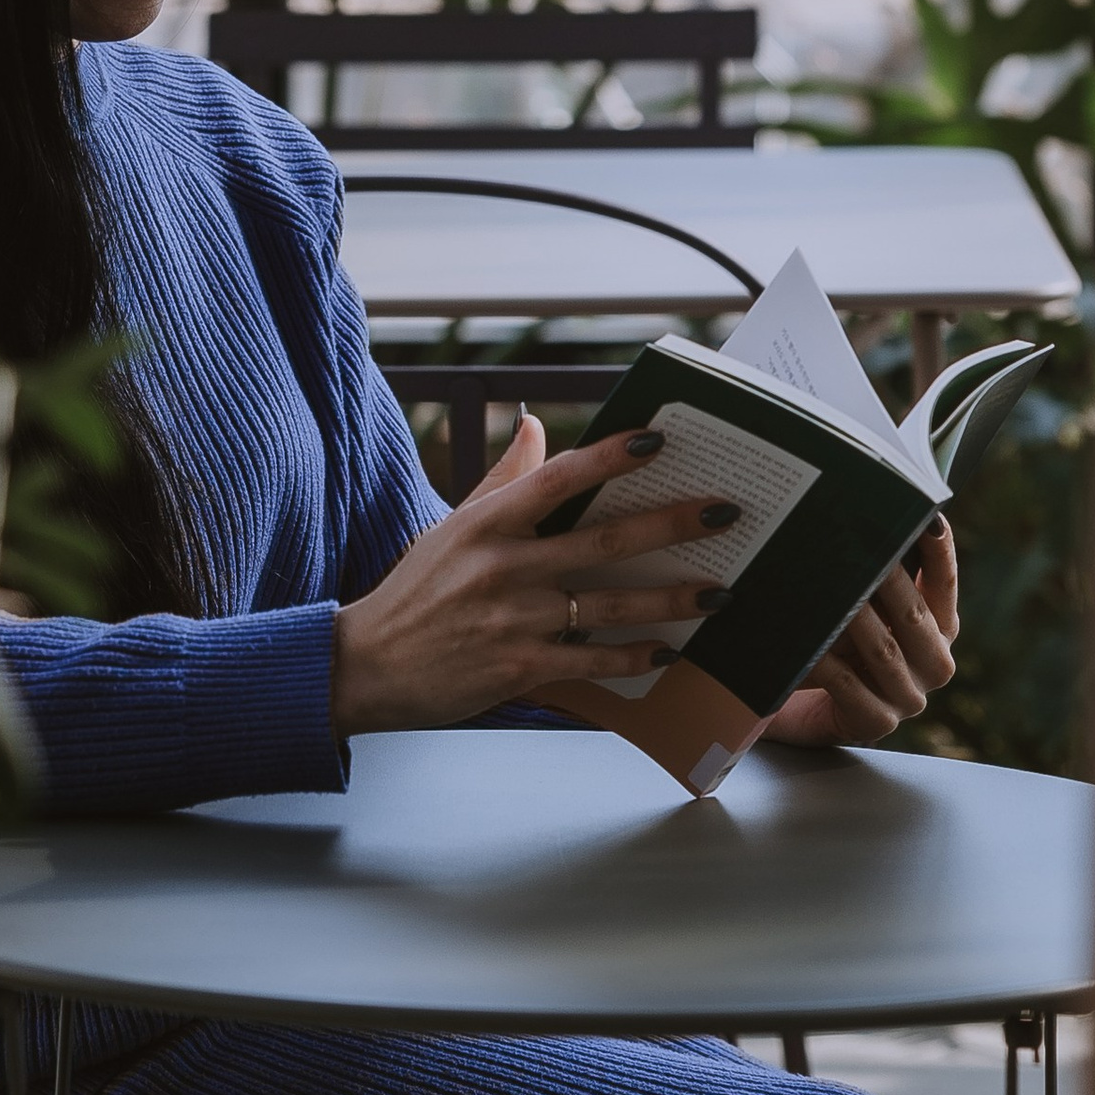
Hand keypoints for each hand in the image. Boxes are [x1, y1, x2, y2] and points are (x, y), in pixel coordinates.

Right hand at [331, 415, 740, 737]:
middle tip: (723, 512)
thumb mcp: (452, 526)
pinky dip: (635, 657)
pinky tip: (669, 652)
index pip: (558, 478)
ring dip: (672, 599)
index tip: (657, 438)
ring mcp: (516, 619)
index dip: (610, 457)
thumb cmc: (416, 590)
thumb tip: (537, 427)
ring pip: (612, 604)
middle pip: (604, 540)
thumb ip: (503, 478)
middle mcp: (505, 566)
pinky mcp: (522, 668)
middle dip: (671, 524)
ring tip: (720, 591)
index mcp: (486, 522)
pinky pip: (594, 661)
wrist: (371, 665)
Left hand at [764, 520, 959, 744]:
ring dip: (858, 619)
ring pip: (884, 651)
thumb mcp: (861, 608)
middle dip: (891, 580)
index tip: (931, 516)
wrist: (803, 707)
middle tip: (867, 547)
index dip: (940, 551)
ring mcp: (907, 698)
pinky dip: (826, 662)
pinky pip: (847, 686)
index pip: (944, 583)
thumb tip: (862, 518)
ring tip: (834, 591)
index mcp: (939, 629)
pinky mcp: (874, 723)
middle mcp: (933, 664)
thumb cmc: (837, 644)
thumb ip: (872, 576)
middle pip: (915, 616)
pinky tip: (807, 644)